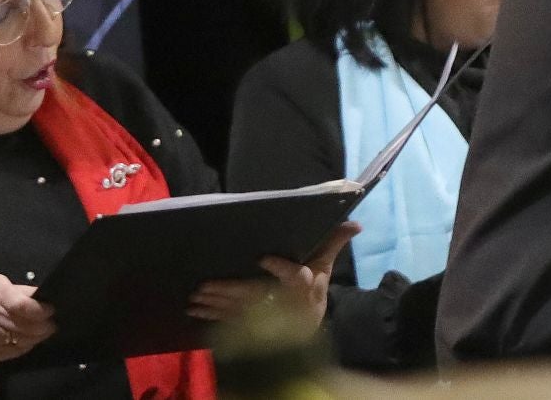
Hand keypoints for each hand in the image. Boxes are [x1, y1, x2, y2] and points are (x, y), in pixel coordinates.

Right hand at [0, 273, 55, 364]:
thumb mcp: (6, 284)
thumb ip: (25, 292)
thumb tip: (47, 303)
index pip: (19, 305)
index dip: (39, 310)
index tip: (51, 311)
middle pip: (20, 325)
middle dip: (41, 326)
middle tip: (52, 326)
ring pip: (17, 341)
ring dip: (35, 338)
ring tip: (44, 333)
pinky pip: (9, 353)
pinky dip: (23, 348)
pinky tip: (29, 342)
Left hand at [187, 222, 357, 326]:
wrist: (305, 326)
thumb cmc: (313, 291)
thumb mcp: (325, 266)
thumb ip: (334, 242)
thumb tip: (355, 222)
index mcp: (303, 285)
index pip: (295, 277)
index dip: (280, 268)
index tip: (262, 257)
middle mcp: (283, 303)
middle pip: (255, 296)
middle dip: (230, 291)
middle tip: (206, 285)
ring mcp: (266, 317)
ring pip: (237, 309)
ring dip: (214, 303)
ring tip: (195, 296)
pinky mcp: (252, 325)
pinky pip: (229, 320)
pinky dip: (210, 316)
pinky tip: (194, 311)